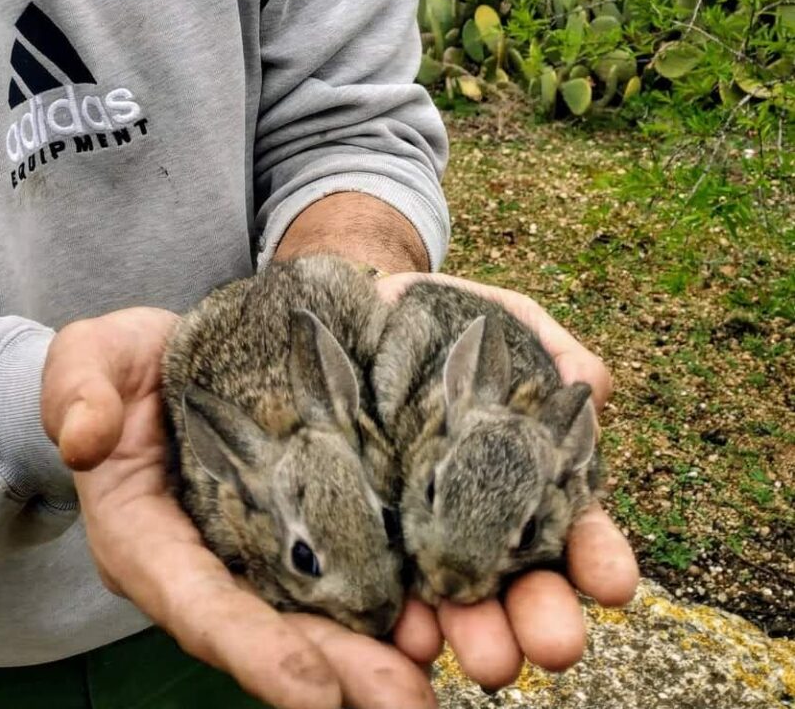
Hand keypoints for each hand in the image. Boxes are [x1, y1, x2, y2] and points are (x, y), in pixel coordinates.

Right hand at [40, 308, 437, 708]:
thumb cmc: (114, 365)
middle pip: (268, 630)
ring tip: (431, 675)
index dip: (252, 648)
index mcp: (144, 538)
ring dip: (369, 653)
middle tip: (407, 702)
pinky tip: (432, 612)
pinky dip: (379, 598)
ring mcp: (249, 549)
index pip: (196, 602)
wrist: (156, 359)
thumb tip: (83, 437)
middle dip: (335, 673)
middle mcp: (201, 562)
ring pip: (309, 613)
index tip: (313, 691)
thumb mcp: (86, 360)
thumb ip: (79, 392)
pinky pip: (333, 569)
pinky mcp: (287, 524)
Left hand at [375, 273, 640, 691]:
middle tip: (551, 647)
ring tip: (484, 658)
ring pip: (458, 597)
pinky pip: (383, 583)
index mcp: (534, 476)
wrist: (362, 317)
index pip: (577, 528)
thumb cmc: (451, 320)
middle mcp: (486, 518)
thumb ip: (554, 349)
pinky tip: (406, 635)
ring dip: (476, 633)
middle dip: (540, 617)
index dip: (599, 557)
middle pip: (523, 582)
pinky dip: (397, 617)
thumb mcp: (509, 321)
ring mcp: (424, 530)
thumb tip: (592, 387)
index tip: (615, 585)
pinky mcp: (368, 531)